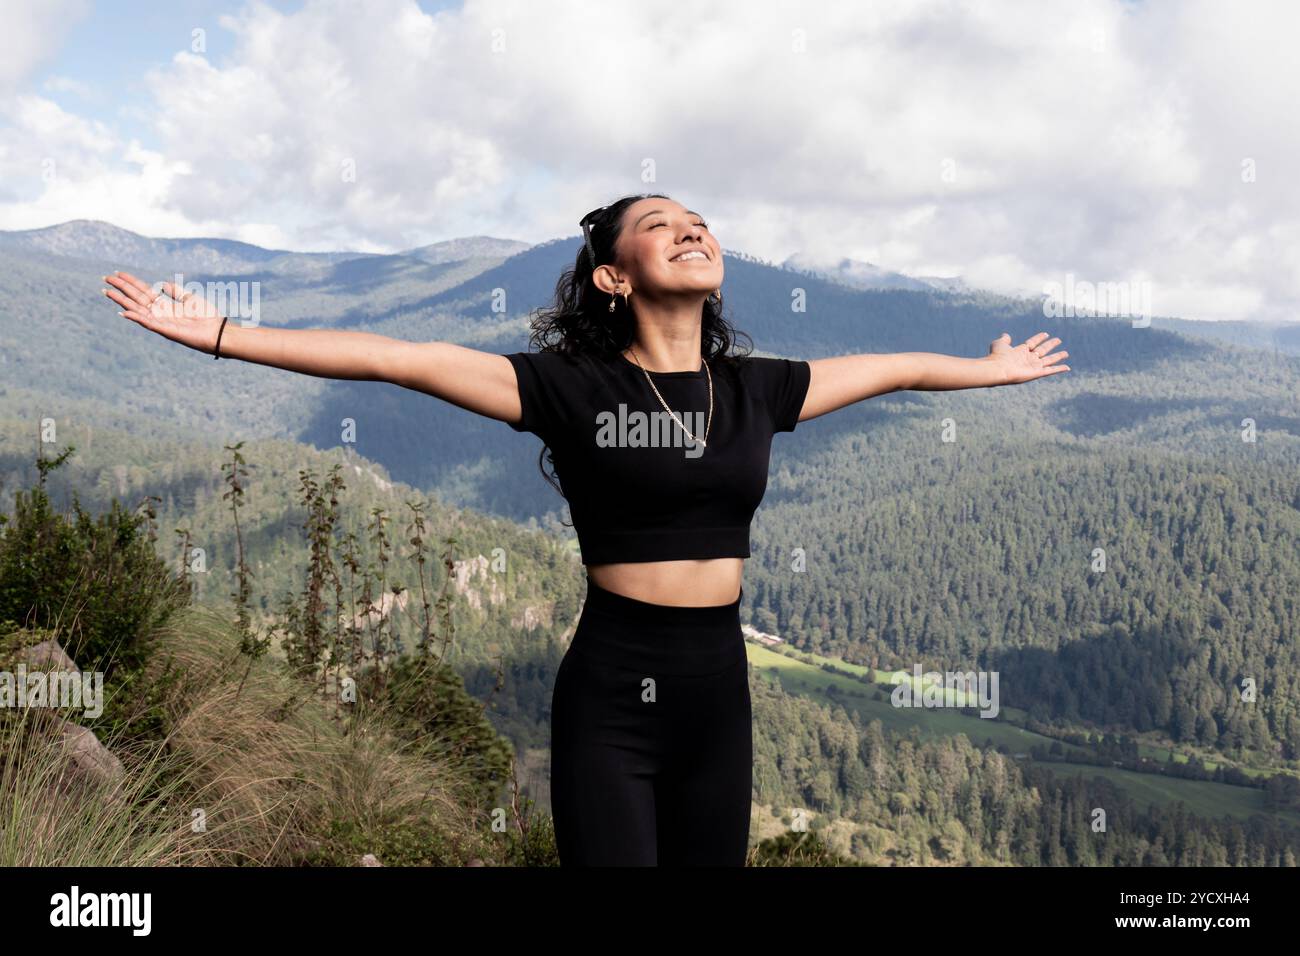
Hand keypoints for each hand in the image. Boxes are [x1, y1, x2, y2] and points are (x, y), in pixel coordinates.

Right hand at [103, 271, 228, 354]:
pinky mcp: (166, 330)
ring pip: (137, 310)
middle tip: (104, 279)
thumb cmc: (207, 316)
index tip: (117, 274)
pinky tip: (124, 312)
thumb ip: (176, 291)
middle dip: (120, 289)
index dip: (130, 282)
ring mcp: (161, 322)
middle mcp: (159, 313)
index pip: (143, 291)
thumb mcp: (190, 298)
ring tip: (107, 292)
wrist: (217, 331)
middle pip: (135, 298)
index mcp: (165, 305)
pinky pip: (148, 323)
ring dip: (122, 301)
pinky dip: (136, 318)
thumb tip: (162, 284)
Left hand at [986, 331, 1069, 384]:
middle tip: (1058, 340)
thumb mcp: (1000, 344)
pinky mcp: (1037, 373)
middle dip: (1050, 345)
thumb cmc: (997, 357)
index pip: (1033, 343)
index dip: (1039, 338)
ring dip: (1058, 357)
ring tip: (1066, 353)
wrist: (998, 368)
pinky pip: (1051, 371)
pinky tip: (1067, 368)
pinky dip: (1059, 369)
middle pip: (1042, 350)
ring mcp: (1033, 366)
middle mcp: (1028, 359)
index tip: (1046, 334)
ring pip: (1048, 360)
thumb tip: (1006, 335)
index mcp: (1020, 351)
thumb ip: (1004, 339)